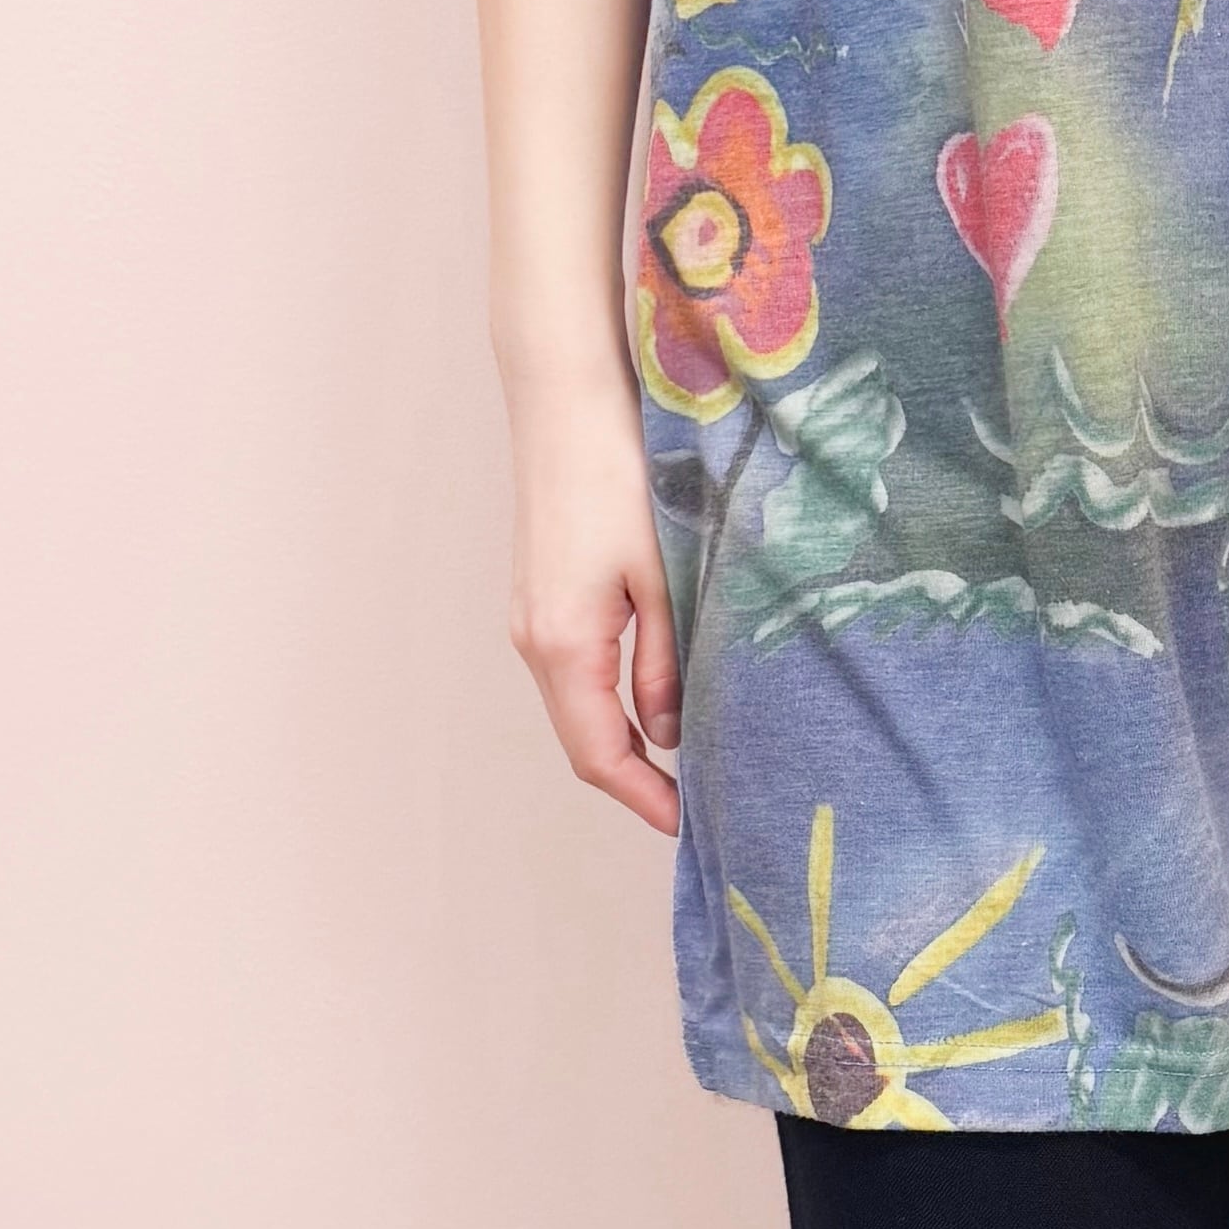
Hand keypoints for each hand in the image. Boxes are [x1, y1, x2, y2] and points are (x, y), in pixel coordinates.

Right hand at [503, 365, 681, 835]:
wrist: (567, 401)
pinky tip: (656, 696)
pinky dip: (612, 697)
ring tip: (687, 760)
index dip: (642, 797)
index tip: (688, 826)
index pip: (599, 754)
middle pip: (584, 737)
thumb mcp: (661, 574)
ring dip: (626, 738)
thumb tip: (673, 732)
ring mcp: (531, 617)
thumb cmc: (619, 475)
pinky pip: (575, 669)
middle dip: (636, 778)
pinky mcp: (541, 593)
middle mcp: (533, 640)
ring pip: (579, 704)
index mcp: (562, 644)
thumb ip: (668, 659)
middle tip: (697, 804)